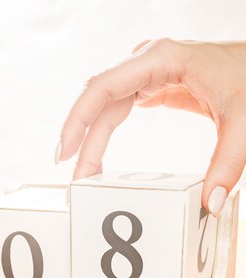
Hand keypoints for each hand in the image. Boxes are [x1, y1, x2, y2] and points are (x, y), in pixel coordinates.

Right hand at [56, 39, 245, 215]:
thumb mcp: (244, 123)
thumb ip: (228, 164)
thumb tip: (210, 204)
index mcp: (162, 59)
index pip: (104, 88)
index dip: (78, 120)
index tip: (64, 152)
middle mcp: (148, 61)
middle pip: (100, 102)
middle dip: (83, 141)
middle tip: (76, 181)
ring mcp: (149, 71)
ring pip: (106, 107)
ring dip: (92, 140)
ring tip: (86, 175)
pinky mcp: (154, 83)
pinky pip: (118, 108)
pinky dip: (106, 133)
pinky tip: (99, 155)